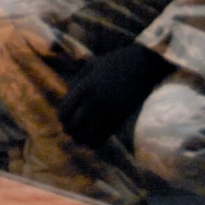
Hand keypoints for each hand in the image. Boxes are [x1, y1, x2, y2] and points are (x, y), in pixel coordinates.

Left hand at [56, 45, 171, 147]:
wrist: (143, 64)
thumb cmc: (115, 62)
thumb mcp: (92, 66)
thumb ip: (77, 82)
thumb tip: (67, 100)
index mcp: (84, 87)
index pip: (64, 112)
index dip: (61, 118)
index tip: (64, 118)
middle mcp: (95, 101)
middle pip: (73, 126)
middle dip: (69, 129)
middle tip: (70, 129)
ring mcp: (108, 110)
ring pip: (87, 135)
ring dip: (81, 138)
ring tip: (80, 136)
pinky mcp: (121, 117)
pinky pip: (103, 137)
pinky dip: (94, 142)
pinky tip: (92, 139)